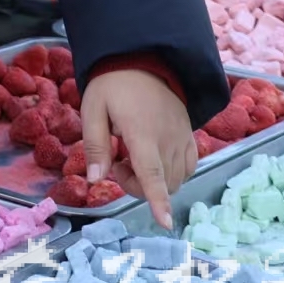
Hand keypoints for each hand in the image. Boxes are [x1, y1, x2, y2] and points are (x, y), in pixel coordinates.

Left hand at [81, 69, 195, 230]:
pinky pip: (189, 166)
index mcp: (142, 132)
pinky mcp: (190, 135)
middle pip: (163, 182)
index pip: (153, 172)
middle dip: (138, 186)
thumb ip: (95, 146)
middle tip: (117, 162)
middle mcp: (169, 138)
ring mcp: (183, 137)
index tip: (166, 223)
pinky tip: (154, 159)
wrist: (144, 60)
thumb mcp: (93, 109)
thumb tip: (95, 179)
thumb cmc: (113, 85)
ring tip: (132, 157)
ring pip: (177, 178)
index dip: (158, 199)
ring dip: (154, 180)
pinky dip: (173, 173)